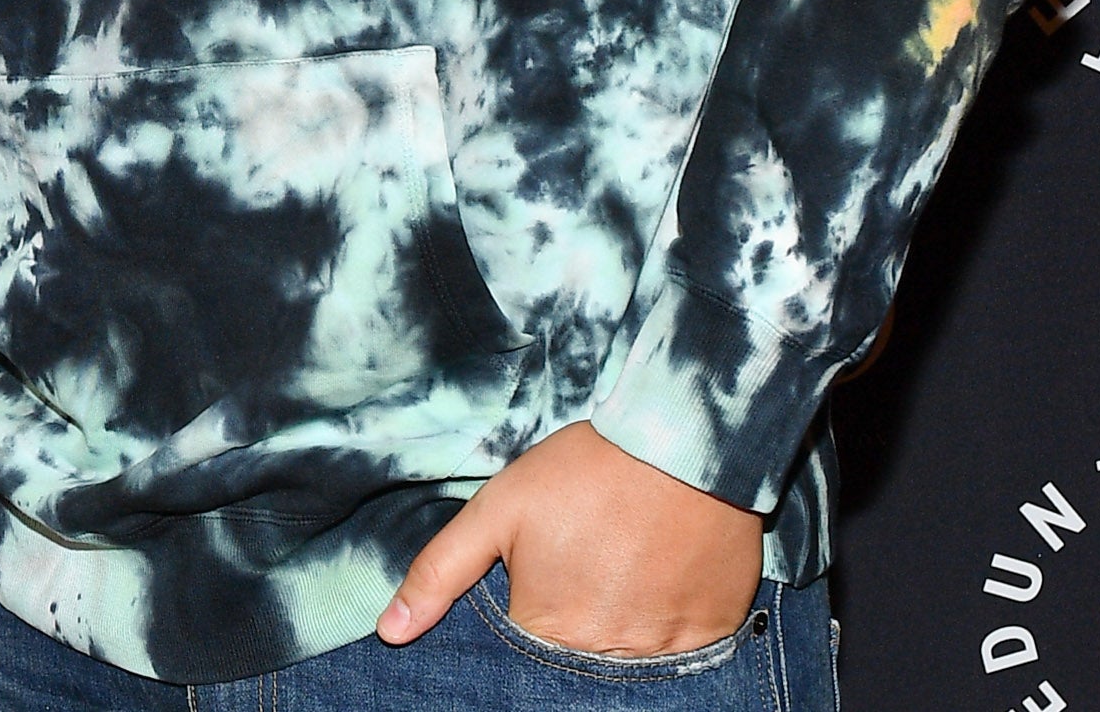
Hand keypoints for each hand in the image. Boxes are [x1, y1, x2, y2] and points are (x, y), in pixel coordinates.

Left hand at [378, 420, 767, 656]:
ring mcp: (664, 651)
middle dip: (575, 616)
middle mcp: (605, 655)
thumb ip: (439, 573)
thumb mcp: (496, 510)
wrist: (679, 443)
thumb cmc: (581, 472)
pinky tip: (661, 571)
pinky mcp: (710, 636)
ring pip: (629, 651)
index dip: (530, 605)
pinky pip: (682, 646)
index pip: (522, 647)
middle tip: (589, 560)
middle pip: (576, 655)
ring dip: (621, 616)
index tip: (544, 573)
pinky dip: (668, 617)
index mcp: (547, 629)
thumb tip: (389, 632)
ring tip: (624, 558)